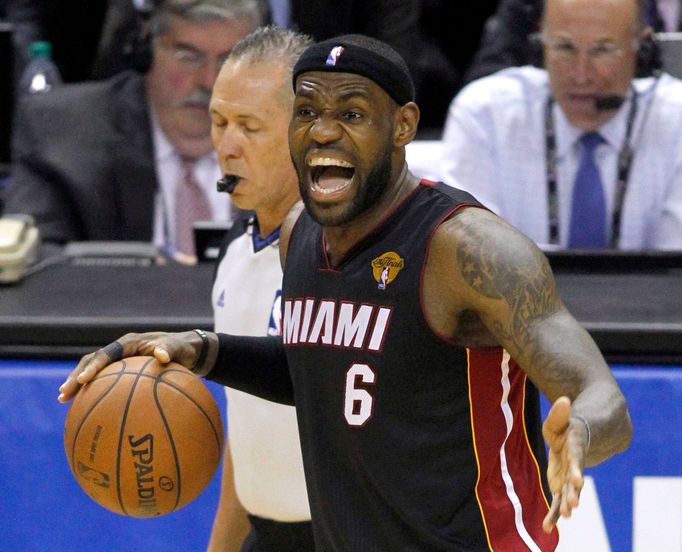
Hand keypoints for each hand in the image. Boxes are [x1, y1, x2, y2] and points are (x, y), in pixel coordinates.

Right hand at [57, 331, 203, 402]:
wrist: (187, 351)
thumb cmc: (183, 349)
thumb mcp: (179, 348)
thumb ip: (169, 350)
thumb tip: (161, 356)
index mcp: (129, 343)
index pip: (106, 354)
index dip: (94, 366)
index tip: (84, 380)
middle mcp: (120, 350)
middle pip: (92, 361)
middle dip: (76, 376)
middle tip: (64, 393)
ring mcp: (120, 360)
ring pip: (93, 370)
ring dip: (78, 383)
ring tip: (63, 399)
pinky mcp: (122, 370)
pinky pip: (104, 381)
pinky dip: (93, 391)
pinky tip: (85, 409)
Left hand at [542, 396, 586, 532]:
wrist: (589, 436)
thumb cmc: (568, 426)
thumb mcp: (561, 418)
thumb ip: (559, 412)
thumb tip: (563, 400)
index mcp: (576, 447)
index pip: (576, 458)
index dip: (576, 469)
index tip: (578, 481)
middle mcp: (575, 464)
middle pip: (575, 479)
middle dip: (574, 492)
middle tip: (573, 505)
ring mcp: (570, 475)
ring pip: (569, 492)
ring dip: (568, 503)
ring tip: (567, 515)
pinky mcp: (563, 483)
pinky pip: (559, 500)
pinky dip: (554, 513)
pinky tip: (547, 527)